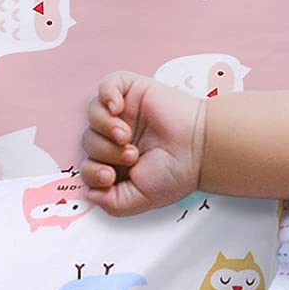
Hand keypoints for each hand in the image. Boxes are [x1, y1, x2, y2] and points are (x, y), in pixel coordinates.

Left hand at [81, 69, 204, 215]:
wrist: (199, 149)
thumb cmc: (176, 173)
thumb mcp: (140, 199)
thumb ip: (111, 204)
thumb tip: (89, 194)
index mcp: (116, 163)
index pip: (88, 166)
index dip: (93, 172)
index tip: (110, 176)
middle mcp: (116, 138)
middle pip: (88, 141)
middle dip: (104, 152)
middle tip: (132, 156)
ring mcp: (123, 113)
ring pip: (93, 114)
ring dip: (104, 127)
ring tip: (125, 136)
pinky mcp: (132, 91)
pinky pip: (107, 85)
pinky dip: (107, 95)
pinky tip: (117, 107)